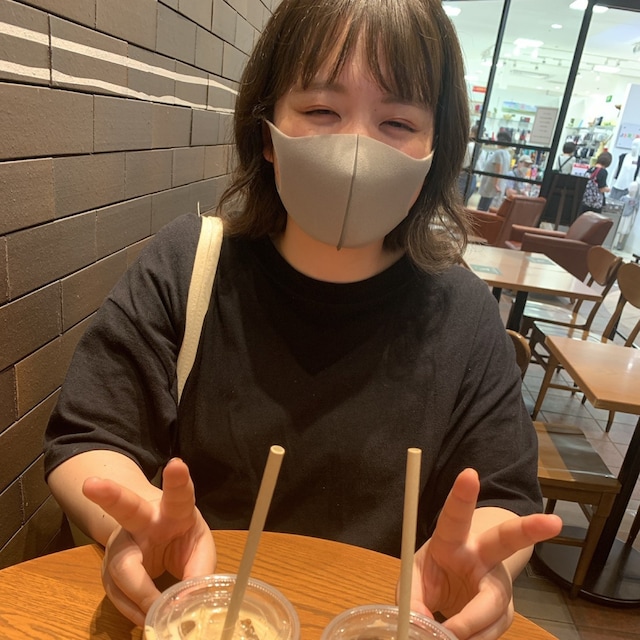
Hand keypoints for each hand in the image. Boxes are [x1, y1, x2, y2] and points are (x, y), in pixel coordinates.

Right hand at [82, 458, 215, 625]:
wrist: (153, 541)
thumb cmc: (182, 538)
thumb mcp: (199, 549)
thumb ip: (199, 572)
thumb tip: (188, 603)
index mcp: (173, 510)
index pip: (178, 494)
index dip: (177, 480)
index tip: (176, 463)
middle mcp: (141, 521)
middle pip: (126, 507)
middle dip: (109, 495)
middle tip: (92, 485)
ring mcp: (120, 545)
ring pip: (122, 570)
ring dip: (139, 595)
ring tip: (153, 615)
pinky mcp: (108, 571)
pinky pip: (120, 597)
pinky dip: (136, 611)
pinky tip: (146, 617)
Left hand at [409, 468, 561, 639]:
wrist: (455, 587)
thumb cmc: (434, 572)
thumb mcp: (414, 578)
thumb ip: (412, 597)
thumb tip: (417, 626)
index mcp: (451, 539)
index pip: (455, 516)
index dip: (462, 495)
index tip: (470, 473)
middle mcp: (481, 556)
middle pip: (507, 540)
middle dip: (529, 529)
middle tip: (553, 522)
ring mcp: (497, 584)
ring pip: (493, 606)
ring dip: (471, 624)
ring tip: (450, 631)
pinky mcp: (505, 612)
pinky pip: (488, 633)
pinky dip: (470, 638)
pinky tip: (460, 635)